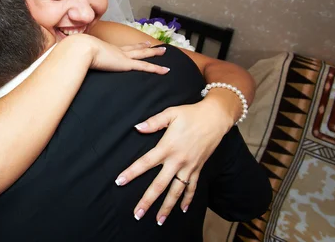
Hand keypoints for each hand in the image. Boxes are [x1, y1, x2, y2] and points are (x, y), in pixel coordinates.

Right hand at [84, 37, 168, 74]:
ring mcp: (123, 57)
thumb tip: (72, 65)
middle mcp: (117, 51)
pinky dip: (156, 69)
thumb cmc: (77, 53)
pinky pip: (146, 67)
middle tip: (154, 44)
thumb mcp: (79, 56)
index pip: (122, 48)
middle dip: (145, 46)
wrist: (81, 49)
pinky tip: (166, 70)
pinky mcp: (127, 64)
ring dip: (154, 52)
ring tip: (164, 51)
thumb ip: (79, 61)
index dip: (131, 46)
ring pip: (143, 54)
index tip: (137, 43)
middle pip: (135, 48)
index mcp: (107, 49)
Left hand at [115, 100, 231, 224]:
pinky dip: (187, 199)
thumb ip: (153, 122)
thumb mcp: (170, 114)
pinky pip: (192, 187)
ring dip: (167, 207)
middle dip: (147, 200)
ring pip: (176, 191)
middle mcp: (177, 160)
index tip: (119, 181)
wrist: (215, 118)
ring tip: (158, 220)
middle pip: (160, 185)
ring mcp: (189, 167)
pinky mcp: (198, 168)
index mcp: (167, 147)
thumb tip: (137, 128)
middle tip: (137, 213)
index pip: (145, 163)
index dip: (132, 172)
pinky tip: (182, 209)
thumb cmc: (191, 114)